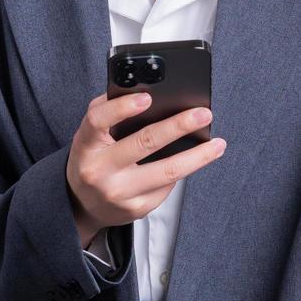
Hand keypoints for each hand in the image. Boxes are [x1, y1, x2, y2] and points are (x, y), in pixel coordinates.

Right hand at [66, 91, 227, 245]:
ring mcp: (119, 193)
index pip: (98, 121)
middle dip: (178, 126)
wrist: (83, 206)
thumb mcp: (89, 135)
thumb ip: (107, 111)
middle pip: (144, 143)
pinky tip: (191, 162)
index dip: (122, 108)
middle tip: (203, 114)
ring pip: (166, 172)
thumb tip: (141, 91)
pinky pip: (166, 187)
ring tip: (217, 144)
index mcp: (85, 146)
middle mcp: (99, 171)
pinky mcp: (136, 209)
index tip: (148, 98)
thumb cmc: (92, 160)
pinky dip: (181, 171)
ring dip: (197, 156)